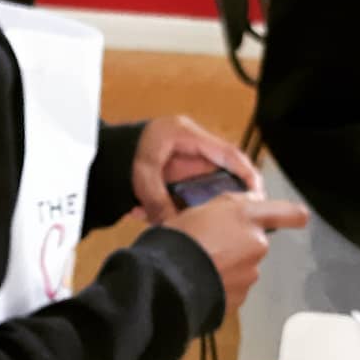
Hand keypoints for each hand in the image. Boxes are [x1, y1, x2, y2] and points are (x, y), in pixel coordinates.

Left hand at [132, 115, 261, 224]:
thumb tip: (175, 225)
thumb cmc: (120, 154)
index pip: (228, 153)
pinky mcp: (180, 172)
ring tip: (221, 221)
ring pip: (212, 182)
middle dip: (234, 193)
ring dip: (214, 201)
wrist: (103, 156)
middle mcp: (191, 146)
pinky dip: (197, 204)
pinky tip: (195, 218)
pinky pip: (197, 190)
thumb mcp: (142, 176)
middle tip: (243, 214)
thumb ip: (159, 201)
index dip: (247, 174)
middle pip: (225, 169)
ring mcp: (186, 159)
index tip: (257, 193)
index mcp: (186, 135)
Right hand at [167, 193, 308, 311]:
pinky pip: (235, 287)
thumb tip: (249, 201)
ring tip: (201, 264)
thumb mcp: (200, 208)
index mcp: (247, 218)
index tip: (299, 217)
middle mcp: (256, 245)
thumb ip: (231, 204)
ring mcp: (250, 274)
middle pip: (256, 241)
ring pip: (244, 265)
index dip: (294, 215)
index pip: (288, 213)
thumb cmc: (179, 242)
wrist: (167, 281)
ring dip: (229, 264)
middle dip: (239, 243)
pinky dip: (223, 284)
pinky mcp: (241, 297)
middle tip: (211, 243)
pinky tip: (203, 279)